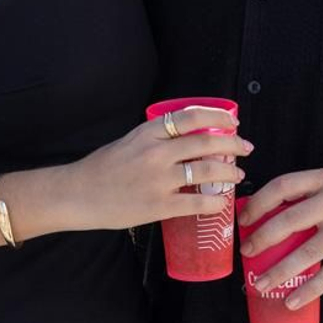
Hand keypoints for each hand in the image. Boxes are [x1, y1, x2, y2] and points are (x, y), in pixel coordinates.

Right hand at [60, 106, 251, 230]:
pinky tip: (223, 201)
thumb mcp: (129, 141)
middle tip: (245, 148)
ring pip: (206, 170)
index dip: (218, 117)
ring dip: (228, 172)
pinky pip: (197, 201)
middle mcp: (156, 152)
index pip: (191, 117)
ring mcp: (158, 179)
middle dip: (233, 144)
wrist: (77, 194)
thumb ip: (156, 139)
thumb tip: (188, 140)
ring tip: (237, 175)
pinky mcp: (159, 205)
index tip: (233, 122)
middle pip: (205, 142)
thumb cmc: (101, 169)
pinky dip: (216, 201)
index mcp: (148, 132)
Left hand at [238, 167, 322, 310]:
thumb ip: (311, 194)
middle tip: (246, 252)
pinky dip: (309, 291)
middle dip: (262, 238)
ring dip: (278, 271)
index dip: (259, 202)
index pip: (283, 186)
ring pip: (305, 253)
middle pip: (288, 221)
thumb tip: (272, 214)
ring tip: (259, 284)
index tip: (245, 218)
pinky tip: (291, 301)